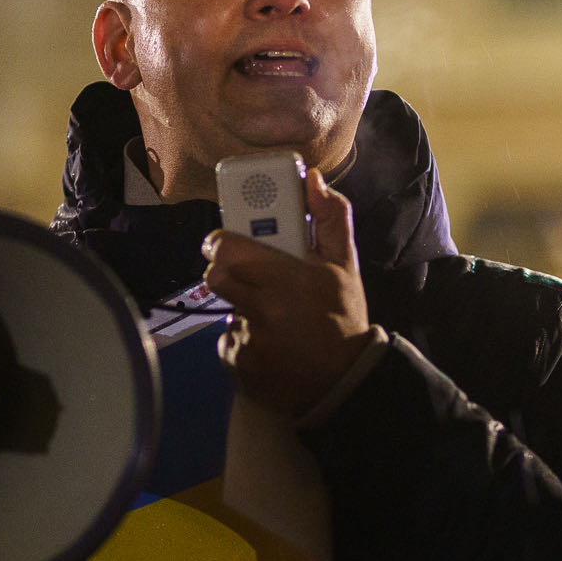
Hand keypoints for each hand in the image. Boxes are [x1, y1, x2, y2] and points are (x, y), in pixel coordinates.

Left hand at [202, 168, 374, 417]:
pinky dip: (244, 338)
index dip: (222, 241)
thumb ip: (330, 217)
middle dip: (228, 270)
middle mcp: (266, 310)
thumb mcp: (345, 264)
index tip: (227, 240)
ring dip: (241, 305)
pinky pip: (228, 339)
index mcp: (288, 278)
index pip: (228, 249)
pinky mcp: (240, 364)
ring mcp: (250, 339)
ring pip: (223, 306)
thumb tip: (311, 179)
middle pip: (216, 276)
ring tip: (271, 312)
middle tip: (250, 275)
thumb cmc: (342, 315)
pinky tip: (270, 342)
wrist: (345, 380)